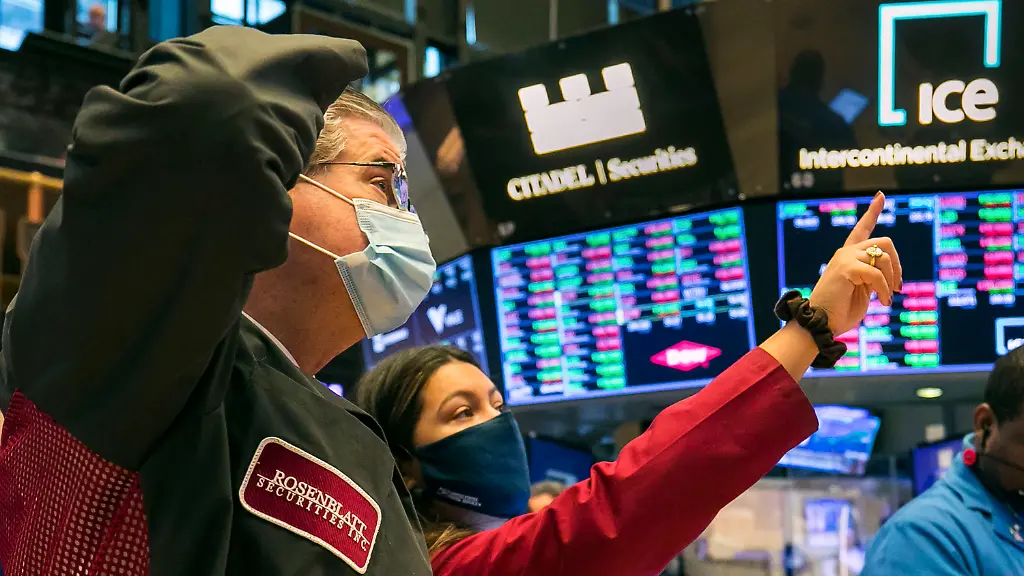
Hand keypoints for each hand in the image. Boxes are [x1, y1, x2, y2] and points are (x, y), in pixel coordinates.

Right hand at [808, 192, 902, 335]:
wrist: (821, 324)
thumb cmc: (840, 313)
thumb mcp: (862, 291)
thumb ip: (873, 277)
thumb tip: (891, 275)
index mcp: (848, 257)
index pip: (862, 228)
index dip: (873, 211)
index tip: (881, 195)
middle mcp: (845, 253)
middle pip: (885, 242)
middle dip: (897, 264)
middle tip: (896, 286)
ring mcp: (844, 258)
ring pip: (884, 256)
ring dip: (891, 279)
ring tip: (887, 297)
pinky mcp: (846, 268)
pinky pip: (877, 274)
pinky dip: (885, 289)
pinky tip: (883, 301)